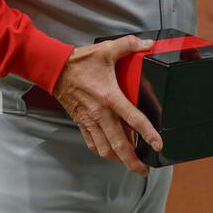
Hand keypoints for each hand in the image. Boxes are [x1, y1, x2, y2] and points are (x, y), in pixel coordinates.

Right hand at [53, 35, 162, 175]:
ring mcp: (90, 120)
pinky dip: (102, 151)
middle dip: (132, 161)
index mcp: (110, 97)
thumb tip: (149, 44)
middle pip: (119, 144)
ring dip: (118, 159)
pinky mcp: (81, 122)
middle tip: (144, 169)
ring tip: (130, 164)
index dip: (148, 134)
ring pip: (105, 148)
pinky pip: (92, 143)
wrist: (54, 69)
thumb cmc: (80, 62)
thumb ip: (130, 46)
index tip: (158, 145)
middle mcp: (101, 113)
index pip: (133, 119)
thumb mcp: (107, 49)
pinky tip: (110, 153)